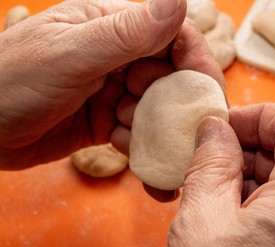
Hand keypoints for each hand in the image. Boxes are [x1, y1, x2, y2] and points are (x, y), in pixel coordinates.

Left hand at [0, 0, 223, 169]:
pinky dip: (142, 146)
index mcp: (110, 25)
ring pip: (158, 107)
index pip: (172, 34)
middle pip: (171, 75)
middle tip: (178, 129)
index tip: (206, 91)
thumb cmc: (10, 81)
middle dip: (178, 103)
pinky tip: (129, 155)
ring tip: (137, 143)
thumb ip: (125, 32)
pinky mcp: (108, 120)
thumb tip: (178, 0)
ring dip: (158, 130)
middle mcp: (118, 56)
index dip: (195, 60)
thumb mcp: (69, 54)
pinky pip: (139, 131)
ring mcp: (114, 89)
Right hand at [166, 103, 274, 246]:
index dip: (260, 116)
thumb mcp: (203, 220)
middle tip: (212, 158)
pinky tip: (231, 216)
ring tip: (214, 189)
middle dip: (253, 146)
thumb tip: (214, 129)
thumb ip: (210, 163)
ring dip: (257, 174)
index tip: (224, 128)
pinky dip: (267, 201)